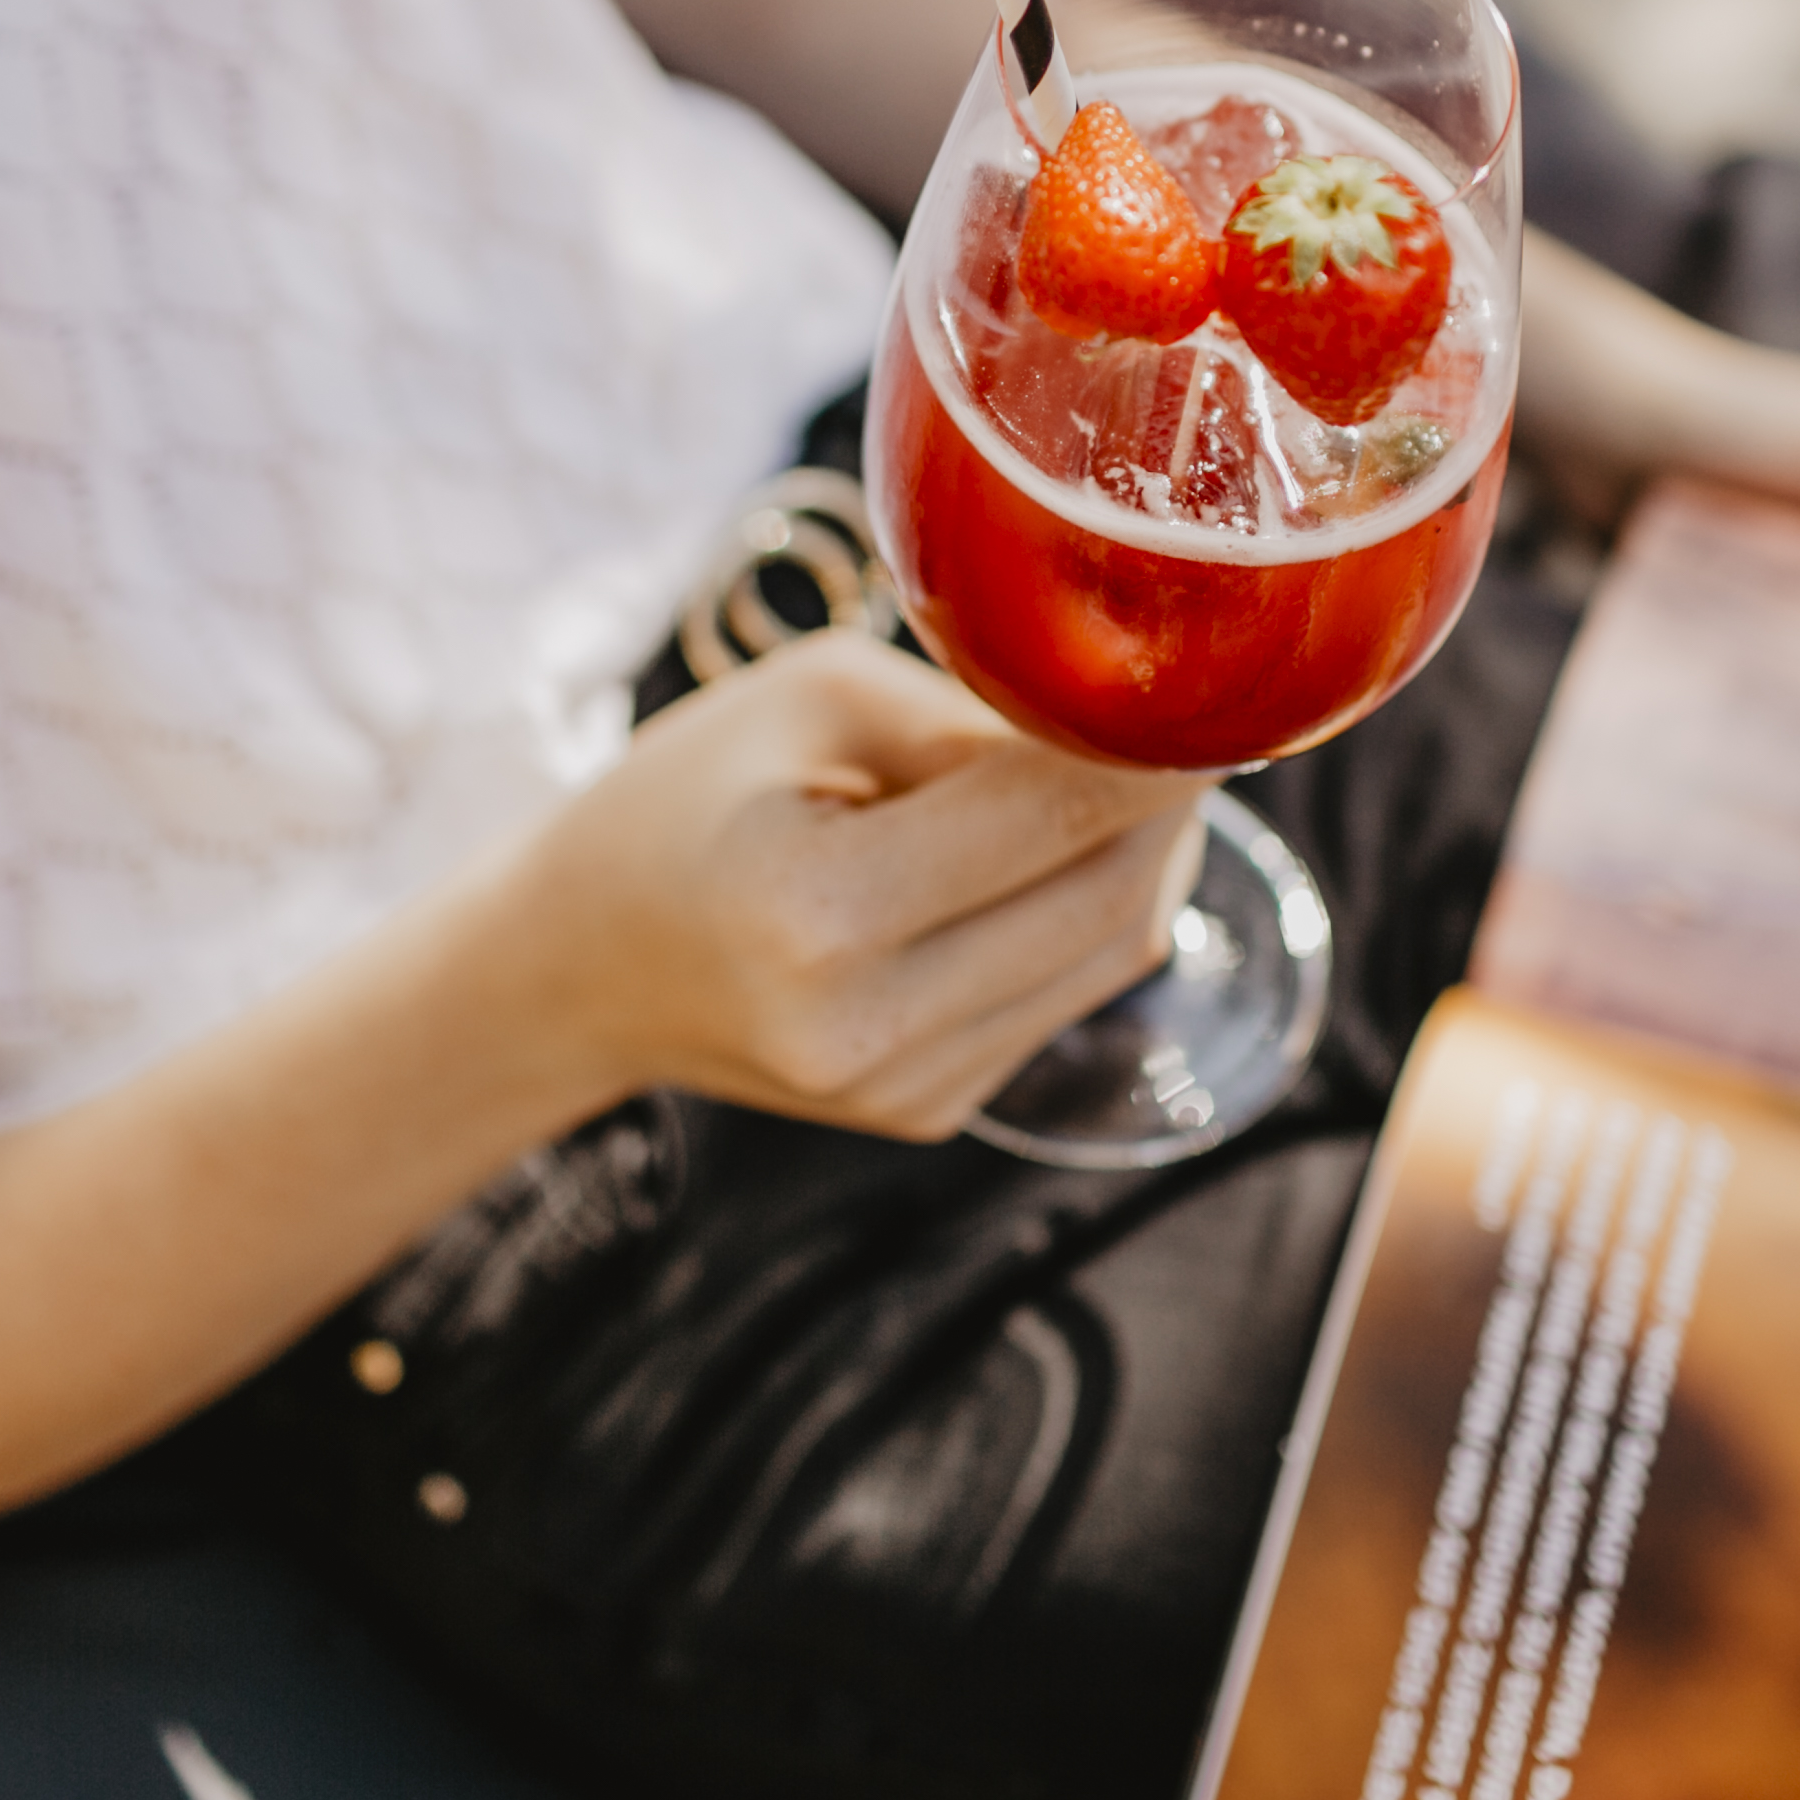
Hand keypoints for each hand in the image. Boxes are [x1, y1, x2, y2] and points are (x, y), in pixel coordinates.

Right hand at [495, 633, 1212, 1140]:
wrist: (579, 966)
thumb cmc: (684, 800)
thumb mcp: (812, 701)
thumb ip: (976, 715)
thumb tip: (1134, 723)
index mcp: (816, 911)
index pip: (1054, 811)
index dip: (1160, 745)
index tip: (1221, 685)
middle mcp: (865, 1028)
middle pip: (1109, 898)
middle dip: (1171, 803)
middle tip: (1192, 718)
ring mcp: (903, 1092)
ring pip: (1111, 959)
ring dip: (1148, 861)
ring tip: (1134, 775)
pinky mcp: (927, 1114)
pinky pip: (1063, 999)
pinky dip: (1089, 919)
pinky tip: (1059, 858)